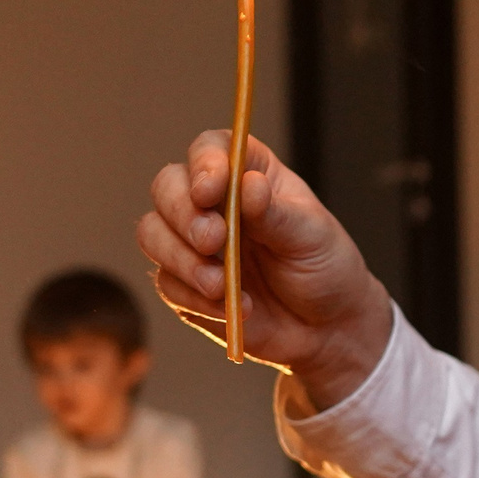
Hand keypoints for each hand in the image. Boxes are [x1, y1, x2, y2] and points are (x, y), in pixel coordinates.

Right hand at [136, 129, 392, 410]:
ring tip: (222, 286)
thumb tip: (248, 185)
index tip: (210, 191)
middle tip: (213, 241)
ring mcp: (194, 243)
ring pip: (153, 234)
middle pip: (167, 187)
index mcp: (248, 174)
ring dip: (182, 259)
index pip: (211, 149)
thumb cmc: (324, 267)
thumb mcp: (312, 236)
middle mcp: (214, 203)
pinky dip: (194, 298)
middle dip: (183, 215)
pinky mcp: (185, 284)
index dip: (203, 163)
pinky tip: (231, 309)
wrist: (325, 328)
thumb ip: (277, 213)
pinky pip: (168, 284)